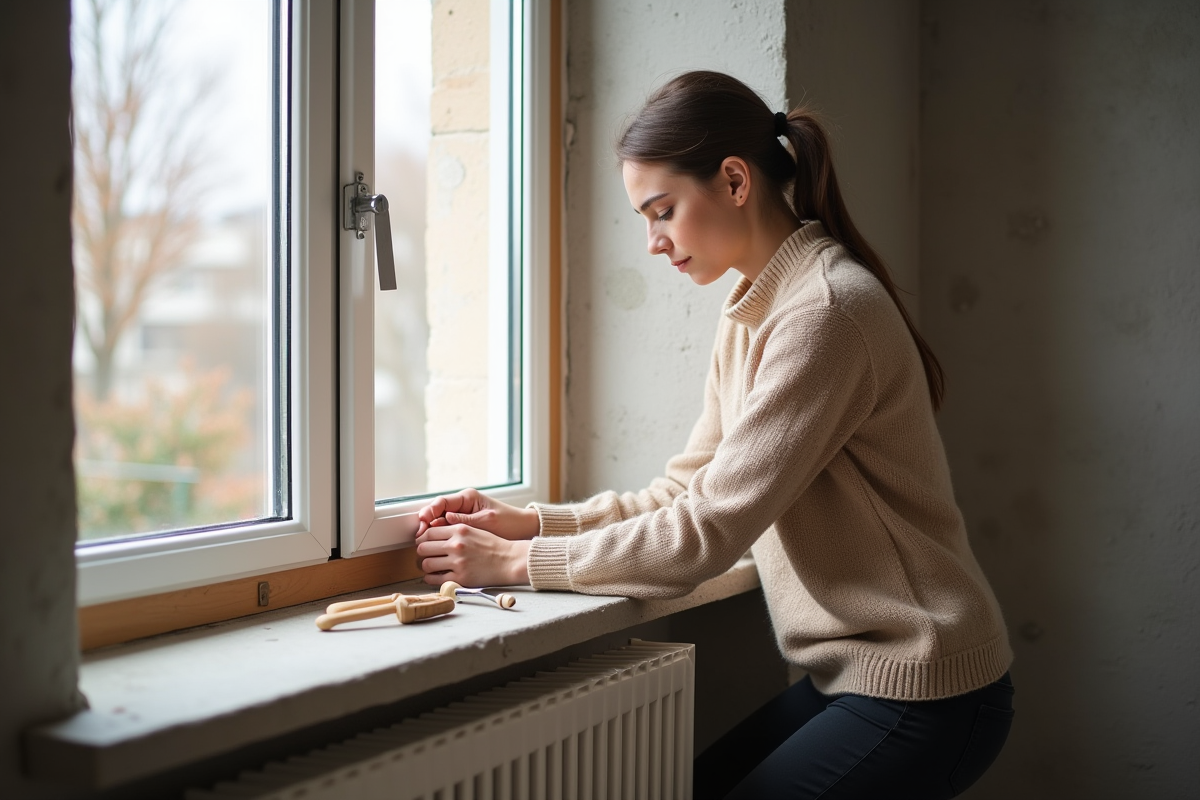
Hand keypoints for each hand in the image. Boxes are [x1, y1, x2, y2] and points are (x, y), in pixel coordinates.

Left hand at [415, 523, 530, 586]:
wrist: (509, 560)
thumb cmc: (493, 545)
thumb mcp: (474, 529)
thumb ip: (454, 530)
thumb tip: (432, 535)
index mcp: (459, 530)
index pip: (428, 533)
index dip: (422, 539)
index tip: (424, 543)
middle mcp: (456, 545)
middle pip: (422, 548)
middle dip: (422, 553)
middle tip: (426, 555)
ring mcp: (458, 562)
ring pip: (426, 564)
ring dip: (425, 566)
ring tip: (431, 567)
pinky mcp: (460, 578)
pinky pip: (435, 579)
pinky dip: (431, 578)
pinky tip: (436, 576)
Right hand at [416, 488, 540, 540]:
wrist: (523, 528)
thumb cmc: (508, 522)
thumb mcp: (487, 520)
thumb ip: (465, 520)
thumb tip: (444, 519)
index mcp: (468, 497)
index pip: (442, 501)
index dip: (430, 511)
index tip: (423, 522)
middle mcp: (462, 504)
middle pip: (437, 511)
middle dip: (426, 522)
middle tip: (419, 535)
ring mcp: (462, 515)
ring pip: (439, 521)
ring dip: (430, 531)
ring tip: (422, 542)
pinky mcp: (464, 525)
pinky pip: (447, 529)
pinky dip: (439, 536)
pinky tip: (434, 545)